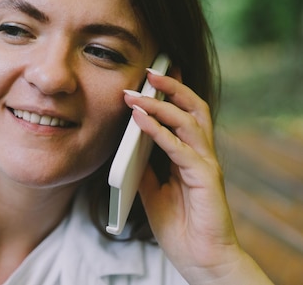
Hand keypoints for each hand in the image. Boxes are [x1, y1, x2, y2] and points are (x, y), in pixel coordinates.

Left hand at [123, 69, 273, 284]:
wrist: (200, 259)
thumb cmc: (179, 226)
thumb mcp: (151, 190)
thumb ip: (143, 167)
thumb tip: (124, 145)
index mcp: (191, 155)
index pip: (184, 114)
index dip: (172, 92)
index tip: (154, 73)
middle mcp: (202, 154)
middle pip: (193, 108)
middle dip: (172, 86)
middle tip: (149, 70)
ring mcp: (206, 164)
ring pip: (188, 122)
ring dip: (160, 104)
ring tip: (135, 93)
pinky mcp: (205, 178)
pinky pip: (179, 148)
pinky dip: (158, 131)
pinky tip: (140, 119)